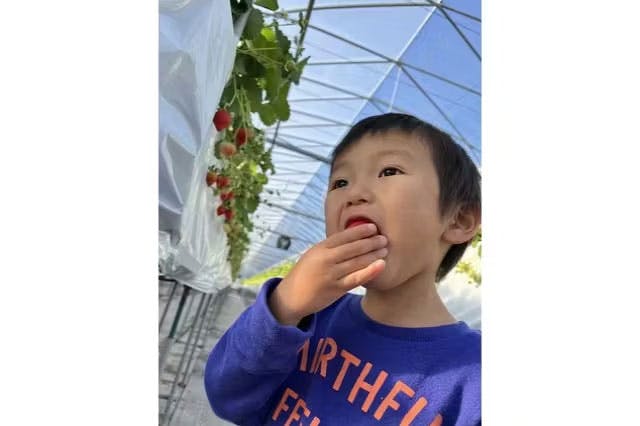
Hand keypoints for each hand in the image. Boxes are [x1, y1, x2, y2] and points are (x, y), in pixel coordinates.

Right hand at [268, 223, 387, 325]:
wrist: (291, 298)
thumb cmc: (304, 275)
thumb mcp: (312, 256)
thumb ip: (329, 249)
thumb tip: (351, 239)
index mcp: (319, 248)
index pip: (343, 236)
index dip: (359, 231)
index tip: (373, 227)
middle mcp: (325, 259)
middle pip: (353, 248)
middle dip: (371, 242)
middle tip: (384, 238)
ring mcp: (331, 274)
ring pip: (357, 261)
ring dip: (374, 254)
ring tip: (385, 249)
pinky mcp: (336, 289)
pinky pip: (357, 278)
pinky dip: (370, 271)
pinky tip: (381, 265)